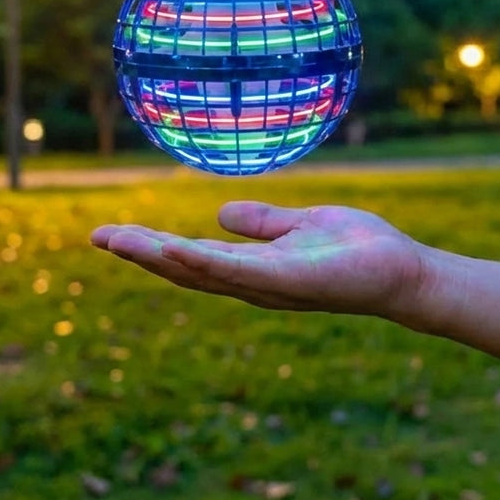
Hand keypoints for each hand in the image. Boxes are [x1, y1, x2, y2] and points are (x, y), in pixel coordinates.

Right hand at [91, 200, 421, 317]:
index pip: (192, 256)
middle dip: (142, 254)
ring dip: (161, 258)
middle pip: (186, 269)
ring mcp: (270, 285)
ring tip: (121, 240)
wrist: (401, 270)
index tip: (113, 232)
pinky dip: (207, 263)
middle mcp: (253, 282)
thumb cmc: (356, 249)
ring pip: (204, 273)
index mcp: (253, 266)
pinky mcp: (292, 282)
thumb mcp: (298, 225)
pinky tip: (176, 250)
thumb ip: (262, 223)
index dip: (152, 247)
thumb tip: (219, 214)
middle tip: (98, 236)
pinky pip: (242, 273)